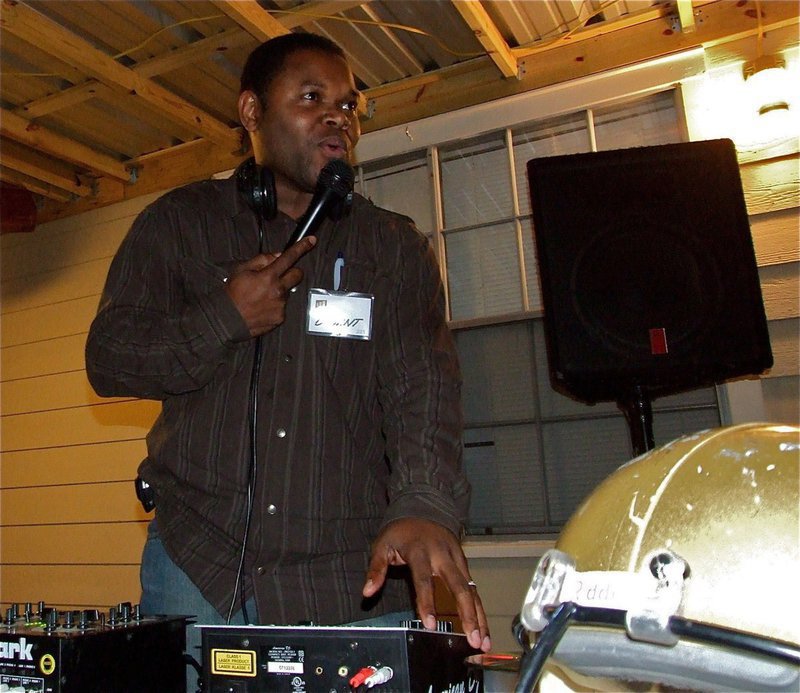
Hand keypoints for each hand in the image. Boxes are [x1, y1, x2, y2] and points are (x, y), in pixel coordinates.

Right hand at [225, 237, 316, 336]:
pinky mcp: (280, 317)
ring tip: (262, 296)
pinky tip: (263, 306)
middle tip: (278, 276)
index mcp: (268, 276)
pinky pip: (283, 306)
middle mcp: (278, 290)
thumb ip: (262, 260)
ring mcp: (280, 305)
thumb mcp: (241, 270)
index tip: (311, 241)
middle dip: (291, 272)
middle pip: (297, 275)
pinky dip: (276, 305)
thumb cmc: (232, 294)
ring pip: (288, 291)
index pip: (289, 257)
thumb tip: (277, 255)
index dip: (301, 247)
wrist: (227, 319)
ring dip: (280, 290)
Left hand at [363, 518, 490, 651]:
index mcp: (420, 550)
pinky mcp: (464, 564)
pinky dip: (479, 610)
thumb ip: (376, 568)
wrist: (423, 508)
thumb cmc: (401, 532)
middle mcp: (443, 555)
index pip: (424, 579)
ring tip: (483, 642)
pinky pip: (474, 589)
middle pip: (458, 585)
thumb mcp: (383, 544)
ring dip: (479, 616)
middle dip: (466, 613)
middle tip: (471, 638)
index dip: (427, 602)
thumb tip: (367, 592)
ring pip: (471, 589)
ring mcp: (457, 559)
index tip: (430, 625)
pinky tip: (483, 630)